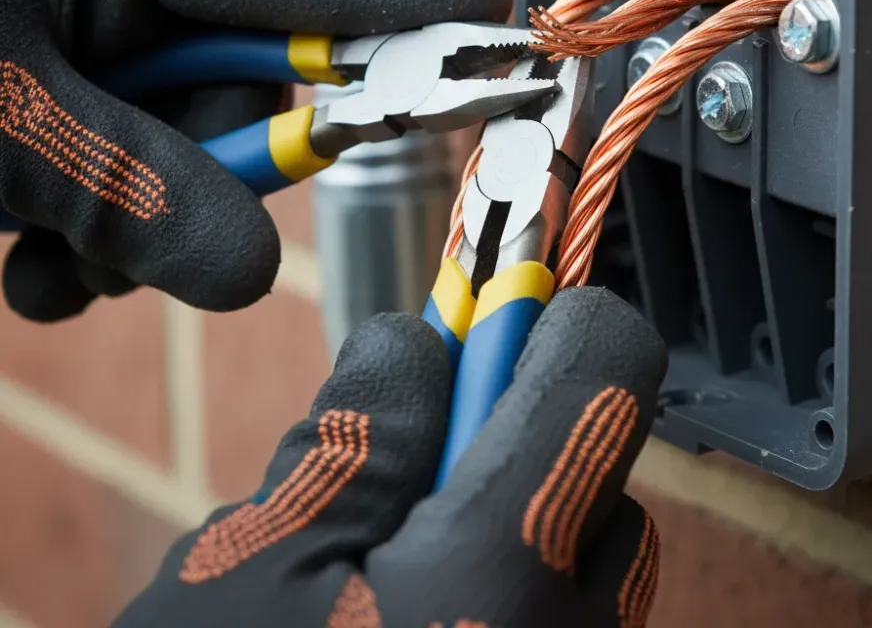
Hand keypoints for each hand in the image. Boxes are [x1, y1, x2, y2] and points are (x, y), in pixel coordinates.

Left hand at [0, 0, 509, 319]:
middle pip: (251, 90)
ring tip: (53, 263)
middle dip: (215, 177)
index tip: (494, 6)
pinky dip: (94, 239)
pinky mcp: (69, 97)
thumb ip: (129, 191)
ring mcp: (96, 38)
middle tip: (134, 242)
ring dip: (136, 229)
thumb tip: (249, 272)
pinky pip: (132, 175)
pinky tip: (34, 262)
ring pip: (195, 147)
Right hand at [113, 288, 667, 627]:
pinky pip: (560, 615)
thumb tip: (422, 336)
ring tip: (381, 588)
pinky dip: (499, 597)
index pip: (607, 363)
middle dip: (499, 445)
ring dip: (494, 528)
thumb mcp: (245, 576)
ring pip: (575, 544)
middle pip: (590, 463)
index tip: (508, 294)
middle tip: (393, 490)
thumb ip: (350, 436)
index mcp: (505, 574)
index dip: (558, 306)